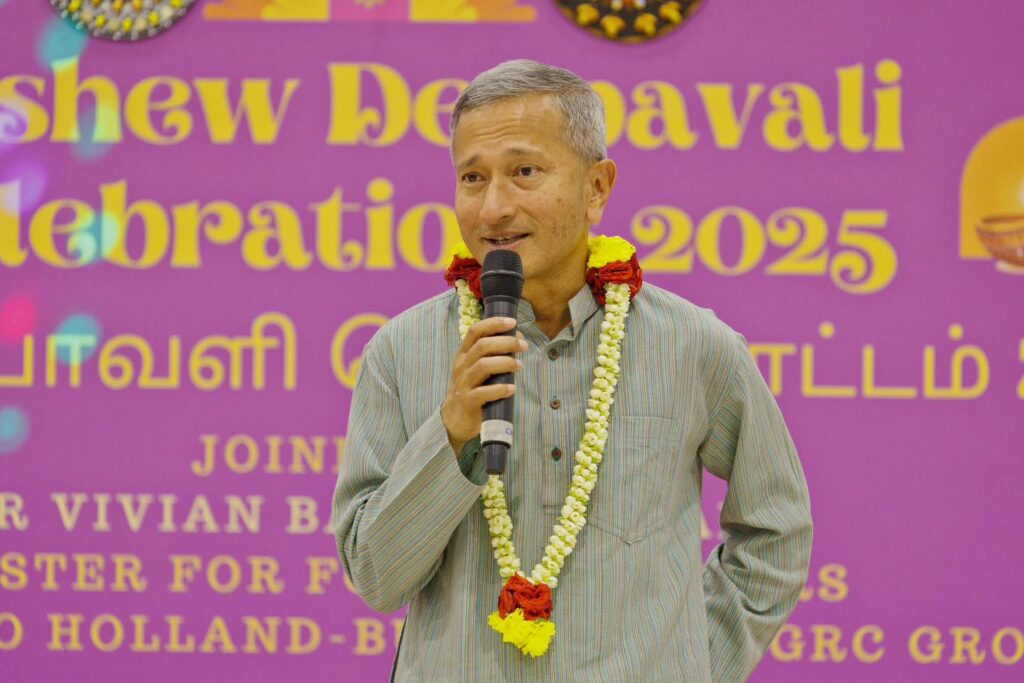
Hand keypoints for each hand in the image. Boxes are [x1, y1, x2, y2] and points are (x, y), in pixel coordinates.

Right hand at [441, 317, 526, 456]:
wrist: (455, 420)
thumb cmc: (472, 390)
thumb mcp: (480, 369)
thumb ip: (496, 354)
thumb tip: (518, 337)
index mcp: (464, 355)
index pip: (475, 331)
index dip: (493, 323)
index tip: (512, 322)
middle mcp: (461, 366)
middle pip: (482, 346)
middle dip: (506, 342)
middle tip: (523, 346)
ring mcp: (463, 384)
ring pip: (483, 366)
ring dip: (506, 363)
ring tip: (520, 366)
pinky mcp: (467, 402)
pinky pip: (483, 392)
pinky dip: (500, 389)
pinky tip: (511, 388)